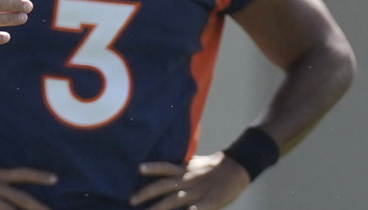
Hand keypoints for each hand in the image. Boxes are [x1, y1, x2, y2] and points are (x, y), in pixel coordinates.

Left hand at [129, 153, 249, 209]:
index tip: (136, 168)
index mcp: (184, 170)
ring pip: (174, 200)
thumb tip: (162, 168)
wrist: (237, 168)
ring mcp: (197, 192)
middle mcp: (187, 180)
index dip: (151, 167)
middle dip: (146, 193)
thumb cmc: (212, 167)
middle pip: (163, 186)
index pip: (164, 167)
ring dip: (159, 208)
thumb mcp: (193, 162)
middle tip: (131, 200)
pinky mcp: (209, 202)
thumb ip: (178, 167)